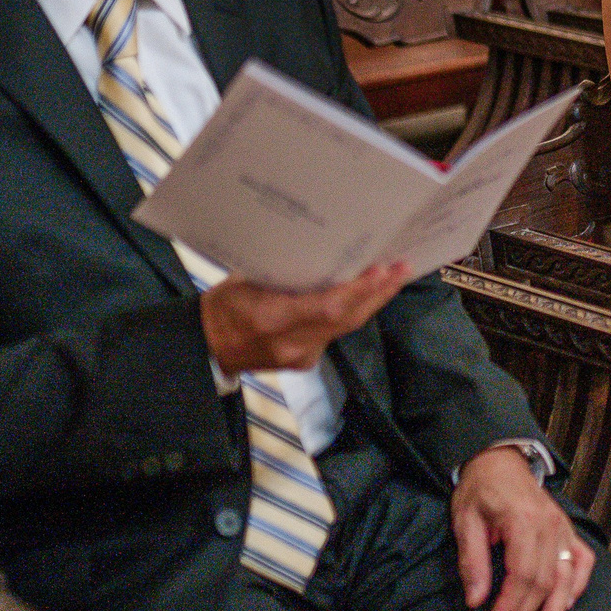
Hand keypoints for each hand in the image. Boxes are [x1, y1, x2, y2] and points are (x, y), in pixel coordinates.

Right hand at [199, 261, 410, 373]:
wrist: (207, 348)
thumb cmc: (223, 308)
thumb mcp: (245, 281)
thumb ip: (284, 273)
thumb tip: (321, 249)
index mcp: (272, 318)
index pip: (327, 307)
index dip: (358, 291)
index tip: (381, 271)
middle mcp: (291, 342)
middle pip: (346, 318)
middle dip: (378, 292)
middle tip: (402, 268)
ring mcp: (301, 355)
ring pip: (346, 327)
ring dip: (372, 302)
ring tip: (395, 277)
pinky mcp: (306, 361)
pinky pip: (335, 334)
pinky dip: (352, 314)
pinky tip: (368, 297)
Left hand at [452, 445, 593, 610]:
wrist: (499, 460)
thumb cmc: (480, 489)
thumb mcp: (466, 521)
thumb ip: (473, 561)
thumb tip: (475, 600)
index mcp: (523, 521)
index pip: (523, 573)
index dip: (511, 604)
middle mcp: (550, 525)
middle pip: (544, 580)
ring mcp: (563, 527)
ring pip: (566, 576)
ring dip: (554, 610)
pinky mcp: (567, 529)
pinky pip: (582, 560)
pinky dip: (577, 584)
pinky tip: (566, 604)